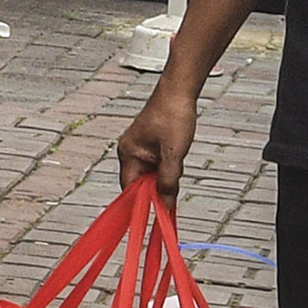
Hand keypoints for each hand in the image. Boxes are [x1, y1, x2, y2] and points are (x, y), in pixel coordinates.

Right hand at [114, 86, 197, 202]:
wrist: (179, 90)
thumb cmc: (174, 117)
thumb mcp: (173, 153)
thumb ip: (168, 181)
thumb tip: (166, 206)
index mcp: (128, 153)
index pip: (130, 189)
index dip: (141, 204)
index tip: (154, 216)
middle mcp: (129, 151)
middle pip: (140, 183)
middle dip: (156, 190)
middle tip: (172, 193)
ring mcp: (139, 147)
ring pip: (150, 174)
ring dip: (163, 178)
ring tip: (176, 168)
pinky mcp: (149, 143)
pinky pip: (155, 164)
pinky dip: (165, 169)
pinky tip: (176, 163)